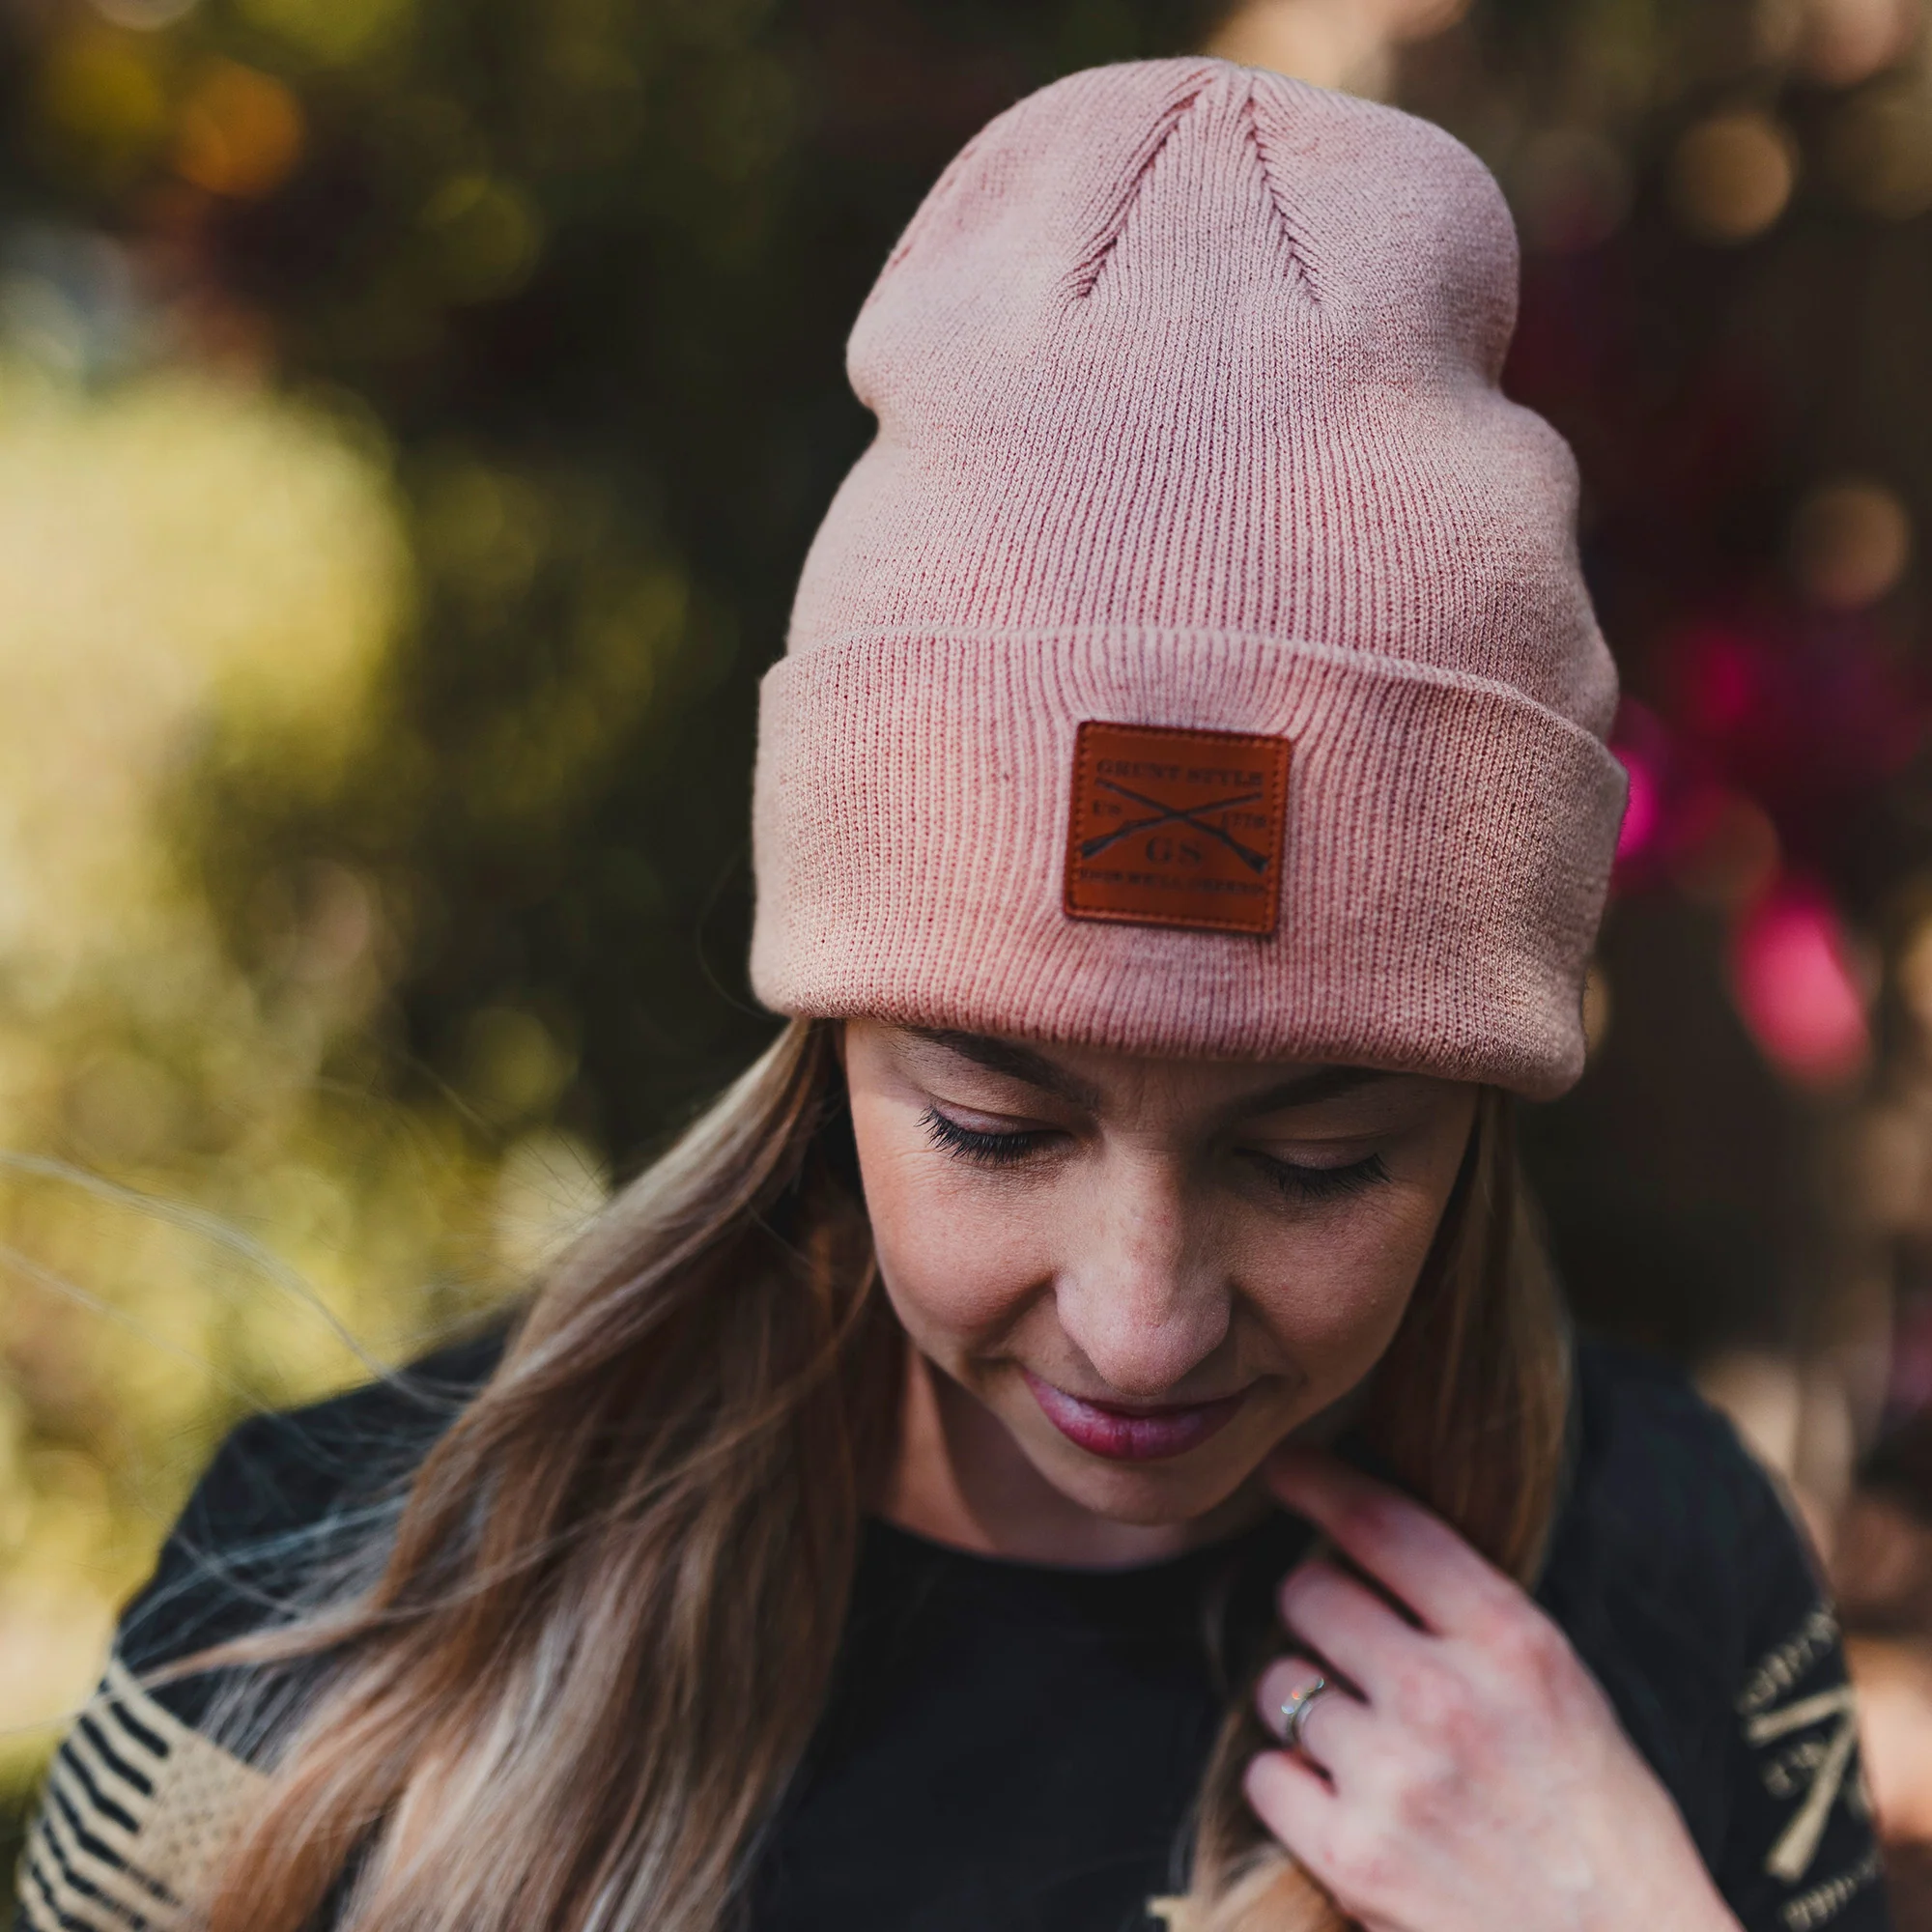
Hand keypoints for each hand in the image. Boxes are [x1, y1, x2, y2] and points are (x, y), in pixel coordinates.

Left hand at [1245, 1448, 1741, 1931]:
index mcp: (1514, 1642)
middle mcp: (1446, 1697)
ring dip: (1303, 1705)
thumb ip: (1477, 1620)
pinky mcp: (1354, 1855)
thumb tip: (1369, 1549)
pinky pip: (1267, 1774)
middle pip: (1309, 1593)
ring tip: (1359, 1743)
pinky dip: (1291, 1785)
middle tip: (1344, 1648)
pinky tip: (1341, 1802)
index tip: (1283, 1466)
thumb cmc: (1603, 1828)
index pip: (1386, 1524)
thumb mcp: (1566, 1689)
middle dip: (1314, 1612)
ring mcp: (1394, 1777)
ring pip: (1279, 1685)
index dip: (1320, 1481)